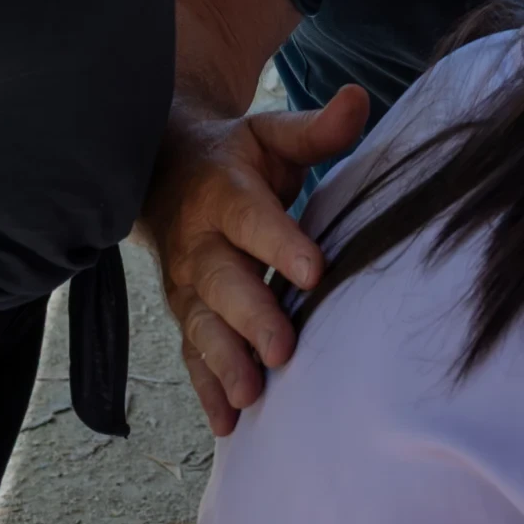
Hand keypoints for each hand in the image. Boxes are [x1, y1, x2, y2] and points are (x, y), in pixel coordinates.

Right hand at [143, 86, 370, 433]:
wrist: (164, 175)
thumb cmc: (237, 157)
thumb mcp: (272, 134)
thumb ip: (316, 128)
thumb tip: (358, 98)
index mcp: (223, 194)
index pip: (251, 218)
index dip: (279, 242)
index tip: (313, 270)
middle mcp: (199, 244)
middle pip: (221, 284)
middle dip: (250, 318)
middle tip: (282, 350)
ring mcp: (187, 287)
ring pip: (201, 328)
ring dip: (224, 365)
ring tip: (252, 398)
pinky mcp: (187, 316)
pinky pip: (192, 356)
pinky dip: (207, 390)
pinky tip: (227, 425)